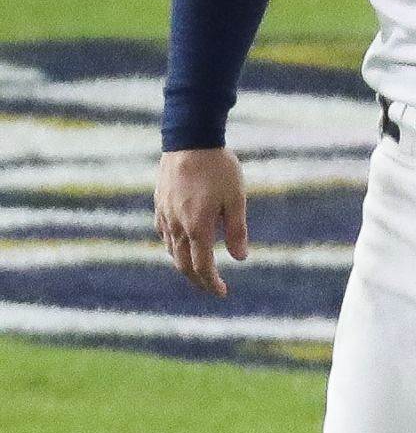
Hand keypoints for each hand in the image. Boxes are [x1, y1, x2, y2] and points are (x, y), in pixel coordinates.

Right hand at [154, 148, 249, 296]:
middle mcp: (177, 225)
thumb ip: (237, 230)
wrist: (189, 140)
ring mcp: (165, 214)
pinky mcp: (159, 204)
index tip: (222, 292)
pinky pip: (164, 234)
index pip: (202, 266)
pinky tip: (180, 245)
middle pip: (182, 264)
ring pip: (170, 250)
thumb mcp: (236, 199)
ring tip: (197, 271)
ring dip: (183, 265)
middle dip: (197, 280)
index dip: (212, 282)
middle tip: (211, 288)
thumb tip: (240, 258)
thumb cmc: (218, 168)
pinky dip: (173, 247)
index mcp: (198, 227)